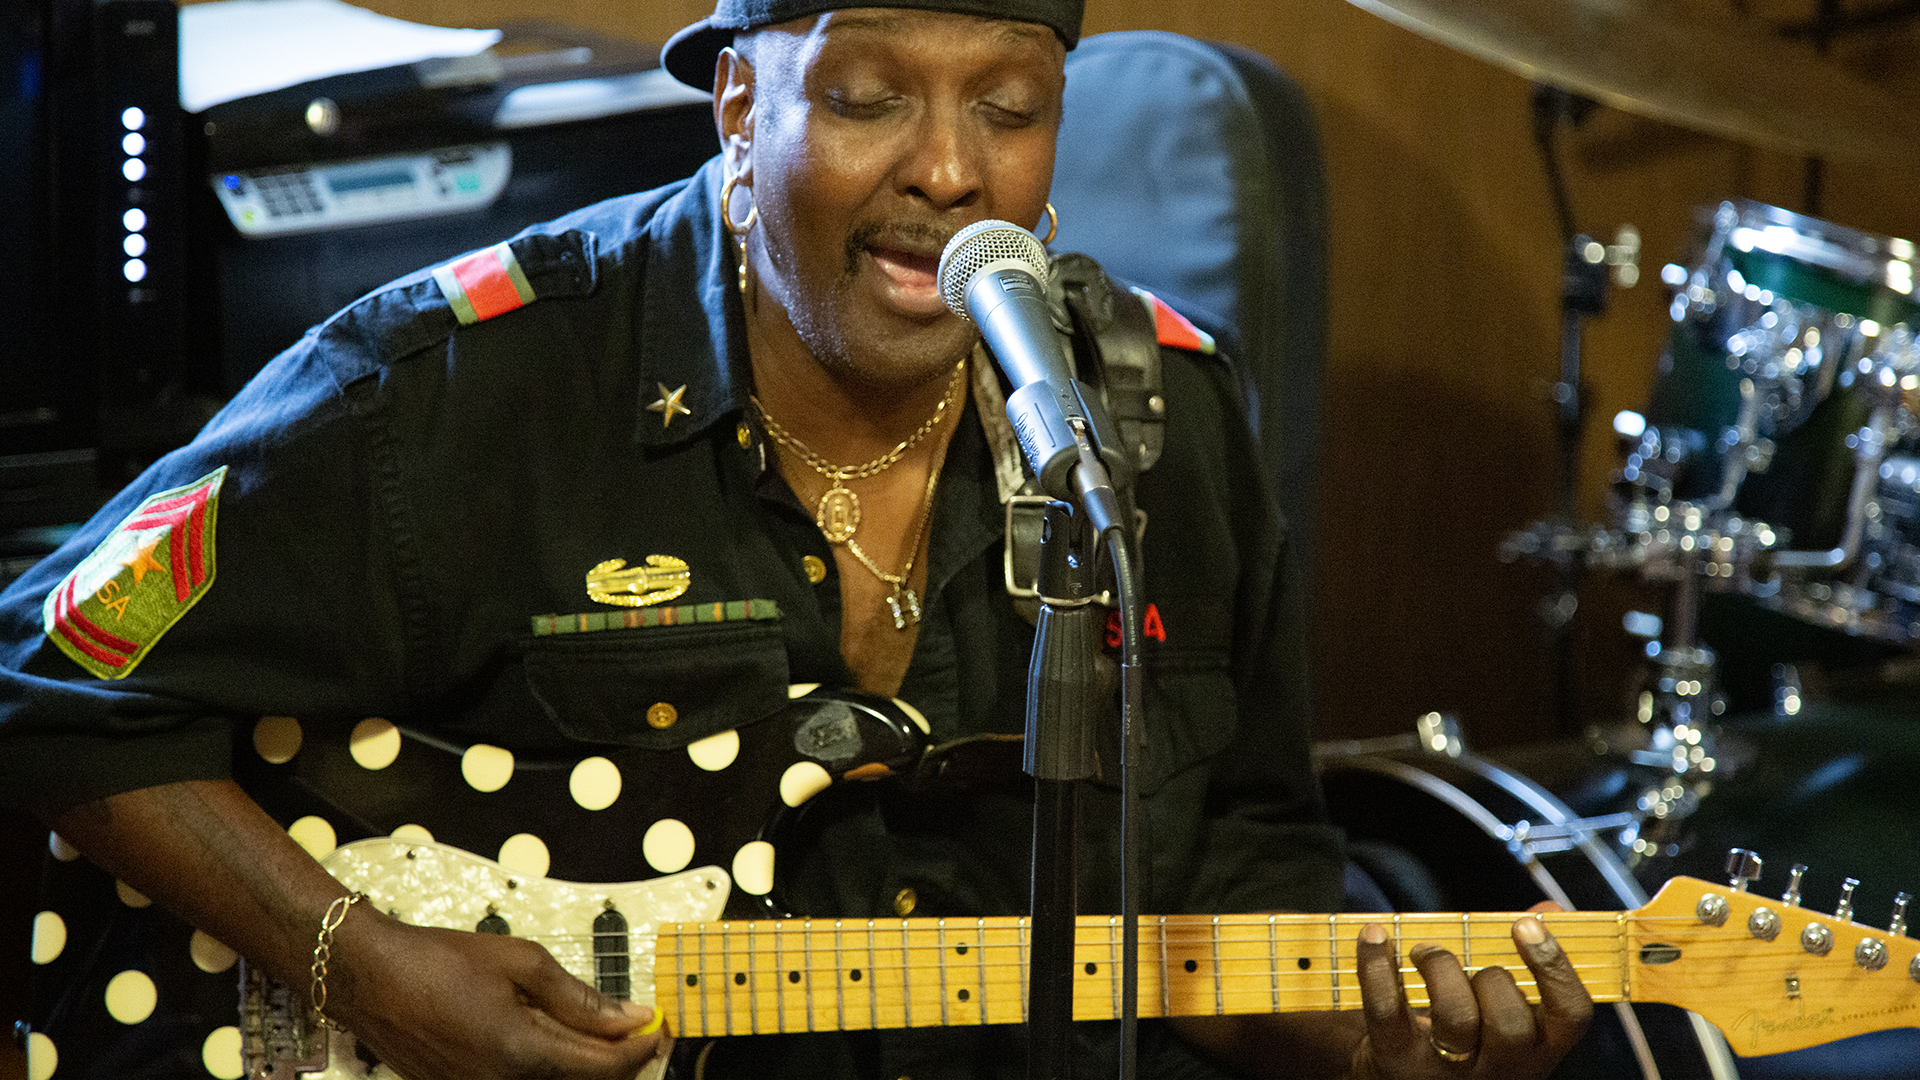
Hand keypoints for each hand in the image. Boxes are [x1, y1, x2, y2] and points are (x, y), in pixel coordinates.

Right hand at [329, 908, 670, 1079]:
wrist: (370, 977)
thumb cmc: (438, 962)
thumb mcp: (520, 963)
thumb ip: (579, 998)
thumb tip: (628, 1016)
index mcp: (520, 1054)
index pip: (603, 1067)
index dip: (640, 1050)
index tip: (658, 1028)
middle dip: (617, 1062)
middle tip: (640, 1033)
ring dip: (583, 1068)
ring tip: (601, 1035)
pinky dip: (549, 1071)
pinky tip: (557, 1043)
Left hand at [1348, 909, 1591, 1079]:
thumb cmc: (1464, 1036)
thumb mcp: (1502, 1010)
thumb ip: (1527, 959)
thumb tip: (1549, 910)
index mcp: (1537, 1051)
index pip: (1570, 1015)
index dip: (1555, 967)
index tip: (1526, 924)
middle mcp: (1499, 1070)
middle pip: (1510, 1024)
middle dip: (1490, 975)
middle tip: (1465, 955)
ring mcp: (1447, 1072)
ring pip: (1456, 1018)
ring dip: (1440, 967)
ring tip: (1423, 951)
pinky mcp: (1396, 1063)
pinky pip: (1388, 1012)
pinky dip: (1377, 965)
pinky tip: (1374, 936)